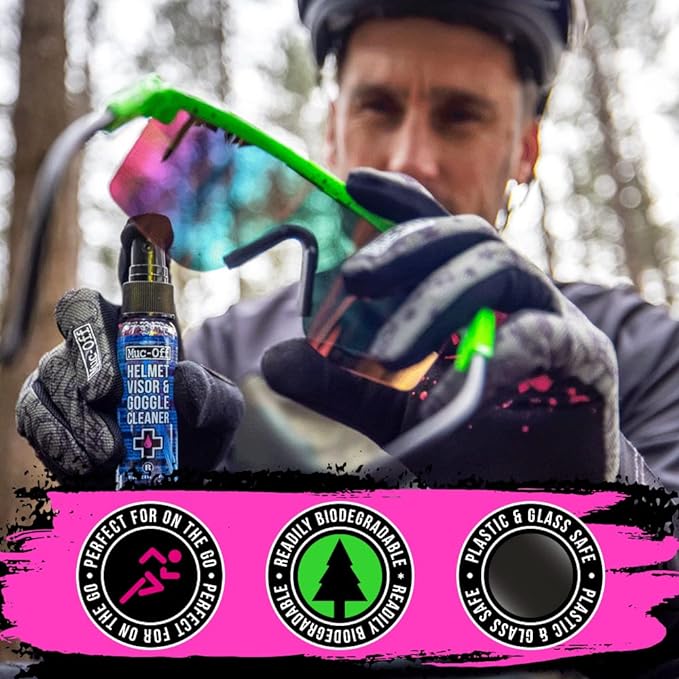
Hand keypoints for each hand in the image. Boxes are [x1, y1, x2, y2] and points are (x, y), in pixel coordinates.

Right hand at [16, 220, 243, 486]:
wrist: (168, 482)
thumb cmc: (195, 433)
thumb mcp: (219, 413)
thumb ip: (211, 394)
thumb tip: (179, 376)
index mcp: (146, 328)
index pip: (137, 279)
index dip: (136, 249)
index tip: (141, 226)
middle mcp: (102, 341)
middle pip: (77, 309)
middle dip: (88, 346)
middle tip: (106, 391)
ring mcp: (68, 374)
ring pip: (51, 368)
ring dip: (77, 413)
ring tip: (108, 450)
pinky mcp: (45, 413)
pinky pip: (33, 412)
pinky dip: (56, 436)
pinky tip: (82, 459)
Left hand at [263, 169, 619, 484]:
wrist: (538, 487)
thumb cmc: (471, 436)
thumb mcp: (394, 410)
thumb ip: (342, 385)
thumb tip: (276, 359)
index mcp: (472, 291)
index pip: (438, 227)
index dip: (399, 199)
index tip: (351, 182)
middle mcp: (513, 290)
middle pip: (465, 235)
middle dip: (406, 247)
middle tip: (353, 278)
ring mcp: (553, 317)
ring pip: (498, 267)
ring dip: (435, 304)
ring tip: (385, 357)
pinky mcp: (585, 360)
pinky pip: (543, 336)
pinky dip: (500, 354)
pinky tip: (459, 388)